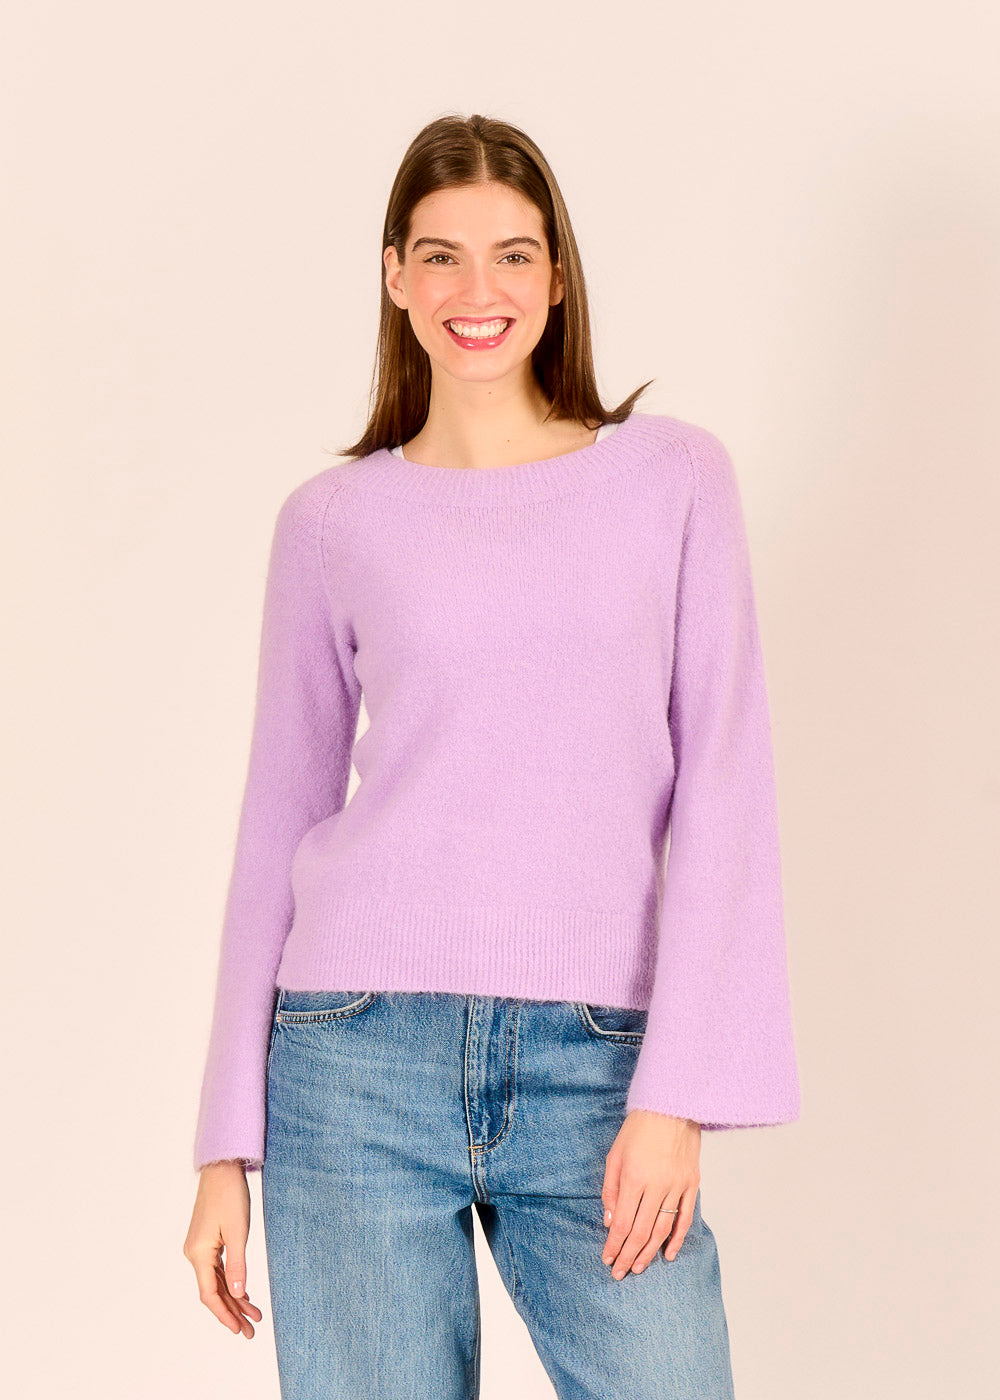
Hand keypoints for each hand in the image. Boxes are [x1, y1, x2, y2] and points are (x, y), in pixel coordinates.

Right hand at [183, 1161, 263, 1336]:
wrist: (222, 1169)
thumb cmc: (230, 1196)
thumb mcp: (238, 1232)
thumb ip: (237, 1266)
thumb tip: (237, 1295)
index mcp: (198, 1253)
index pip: (210, 1294)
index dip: (224, 1315)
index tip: (238, 1330)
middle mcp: (194, 1254)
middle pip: (213, 1292)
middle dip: (233, 1312)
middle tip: (251, 1331)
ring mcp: (199, 1248)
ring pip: (216, 1282)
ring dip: (234, 1299)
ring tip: (253, 1316)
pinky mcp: (206, 1241)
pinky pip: (217, 1269)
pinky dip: (230, 1283)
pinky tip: (244, 1294)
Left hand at [601, 1109, 700, 1277]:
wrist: (671, 1106)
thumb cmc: (638, 1129)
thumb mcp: (615, 1154)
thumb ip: (611, 1189)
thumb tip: (610, 1221)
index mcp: (634, 1177)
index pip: (623, 1222)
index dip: (614, 1244)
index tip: (607, 1259)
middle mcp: (656, 1185)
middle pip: (641, 1231)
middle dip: (628, 1255)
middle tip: (619, 1272)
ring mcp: (676, 1185)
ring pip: (662, 1228)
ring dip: (649, 1252)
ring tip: (638, 1267)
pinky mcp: (692, 1183)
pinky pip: (684, 1217)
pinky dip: (676, 1238)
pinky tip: (668, 1253)